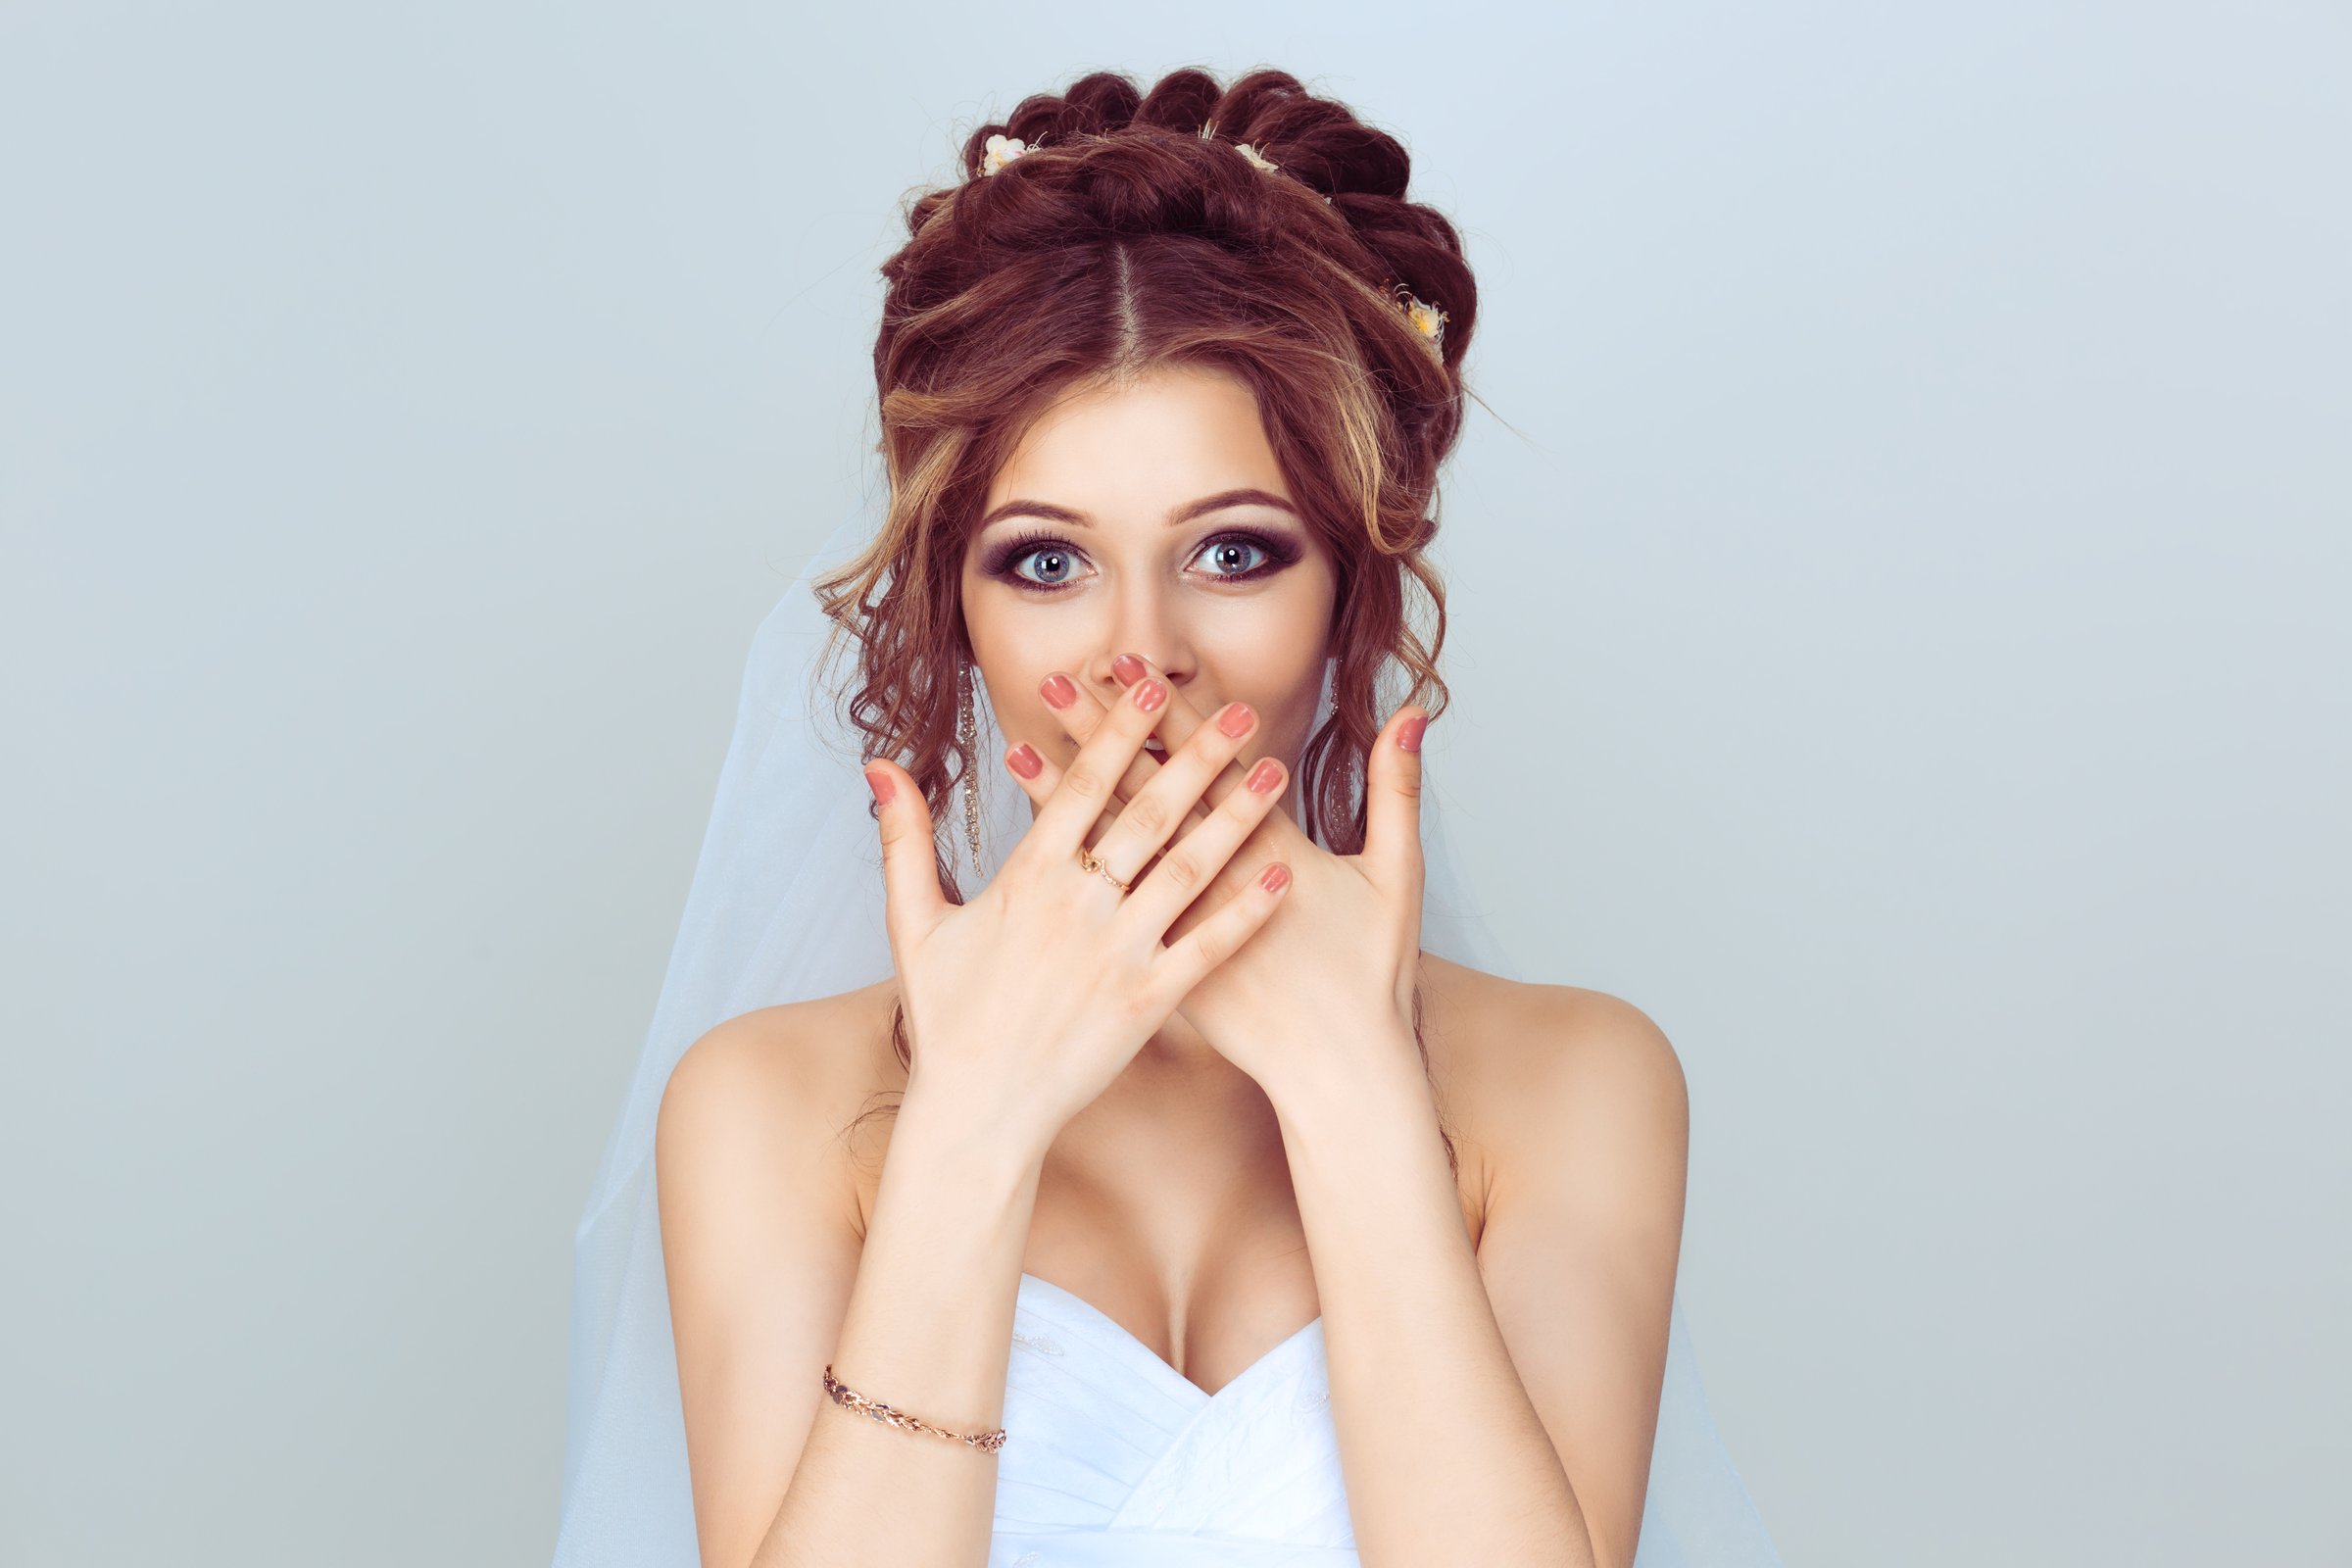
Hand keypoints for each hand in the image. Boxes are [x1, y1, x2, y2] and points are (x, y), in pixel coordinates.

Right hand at [861, 670, 1294, 1155]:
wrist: (979, 1112)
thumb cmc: (946, 1018)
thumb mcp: (913, 923)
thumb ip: (904, 838)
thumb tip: (881, 766)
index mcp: (1027, 878)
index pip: (1082, 784)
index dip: (1119, 729)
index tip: (1152, 684)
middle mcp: (1078, 907)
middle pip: (1148, 814)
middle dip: (1196, 755)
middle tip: (1238, 708)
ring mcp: (1118, 954)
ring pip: (1187, 870)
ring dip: (1234, 817)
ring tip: (1274, 771)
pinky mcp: (1148, 1003)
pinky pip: (1207, 947)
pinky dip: (1245, 912)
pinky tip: (1280, 876)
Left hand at [1000, 654, 1431, 1104]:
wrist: (1340, 1072)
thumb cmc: (1373, 974)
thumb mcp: (1399, 876)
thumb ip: (1399, 789)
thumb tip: (1411, 713)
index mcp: (1272, 849)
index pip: (1209, 761)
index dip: (1167, 711)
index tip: (1127, 665)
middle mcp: (1217, 882)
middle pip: (1147, 793)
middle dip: (1100, 734)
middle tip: (1054, 683)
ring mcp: (1183, 928)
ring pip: (1115, 849)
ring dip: (1068, 797)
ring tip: (1019, 748)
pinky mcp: (1163, 968)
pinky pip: (1107, 909)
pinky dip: (1072, 873)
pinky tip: (1033, 847)